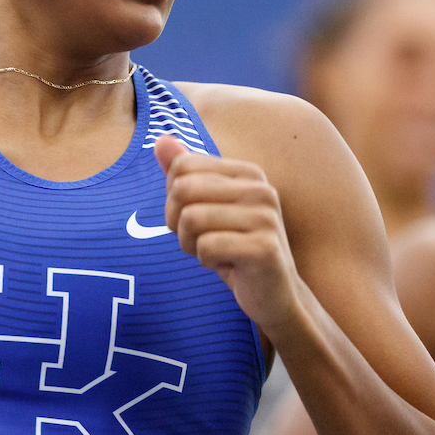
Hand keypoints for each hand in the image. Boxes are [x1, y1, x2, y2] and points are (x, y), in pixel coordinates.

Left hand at [154, 135, 301, 329]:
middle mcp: (260, 188)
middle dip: (177, 221)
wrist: (274, 295)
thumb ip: (184, 173)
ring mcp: (266, 217)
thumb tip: (160, 139)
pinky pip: (206, 246)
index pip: (182, 166)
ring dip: (191, 244)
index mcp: (247, 172)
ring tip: (213, 253)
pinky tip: (228, 266)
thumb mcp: (206, 207)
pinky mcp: (264, 248)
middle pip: (182, 189)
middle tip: (198, 240)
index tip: (193, 219)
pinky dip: (207, 261)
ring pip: (190, 218)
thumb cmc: (234, 248)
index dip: (173, 198)